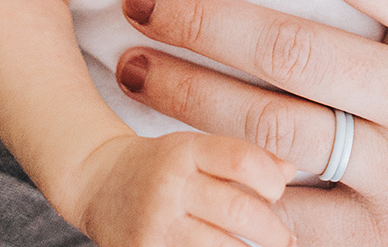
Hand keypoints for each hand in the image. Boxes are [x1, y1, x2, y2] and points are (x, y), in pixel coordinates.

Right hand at [70, 131, 293, 246]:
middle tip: (286, 238)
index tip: (277, 193)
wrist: (97, 183)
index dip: (270, 180)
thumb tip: (291, 171)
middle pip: (240, 211)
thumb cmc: (159, 167)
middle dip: (274, 231)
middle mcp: (169, 185)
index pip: (241, 159)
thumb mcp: (195, 149)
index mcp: (184, 150)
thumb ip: (244, 157)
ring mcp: (155, 225)